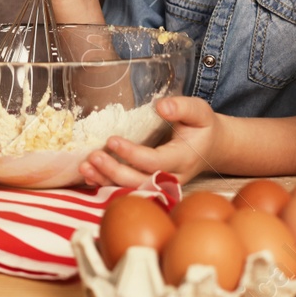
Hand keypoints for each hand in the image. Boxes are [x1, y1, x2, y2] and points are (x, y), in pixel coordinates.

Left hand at [78, 96, 222, 186]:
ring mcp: (160, 186)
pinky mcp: (151, 187)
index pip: (155, 162)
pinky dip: (107, 185)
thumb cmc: (202, 127)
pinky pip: (128, 190)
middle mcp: (171, 179)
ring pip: (131, 190)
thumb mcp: (199, 111)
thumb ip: (182, 107)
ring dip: (106, 181)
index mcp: (183, 159)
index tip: (112, 139)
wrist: (210, 148)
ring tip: (85, 168)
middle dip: (114, 171)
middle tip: (93, 156)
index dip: (132, 154)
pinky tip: (90, 176)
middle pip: (140, 182)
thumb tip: (161, 106)